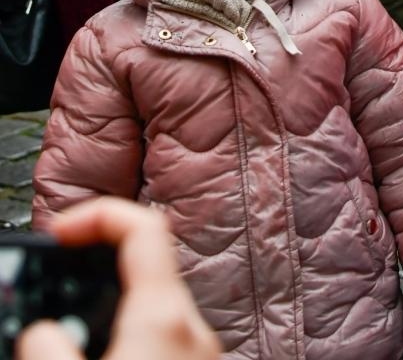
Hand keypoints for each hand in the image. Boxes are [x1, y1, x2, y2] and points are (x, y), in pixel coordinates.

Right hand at [15, 197, 219, 359]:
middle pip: (147, 265)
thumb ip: (50, 348)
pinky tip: (102, 351)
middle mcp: (193, 328)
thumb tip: (43, 331)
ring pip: (154, 305)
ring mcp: (201, 353)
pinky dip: (129, 333)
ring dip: (112, 303)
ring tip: (72, 327)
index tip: (60, 231)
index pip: (145, 226)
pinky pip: (161, 337)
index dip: (98, 214)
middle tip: (59, 280)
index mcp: (165, 315)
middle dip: (99, 266)